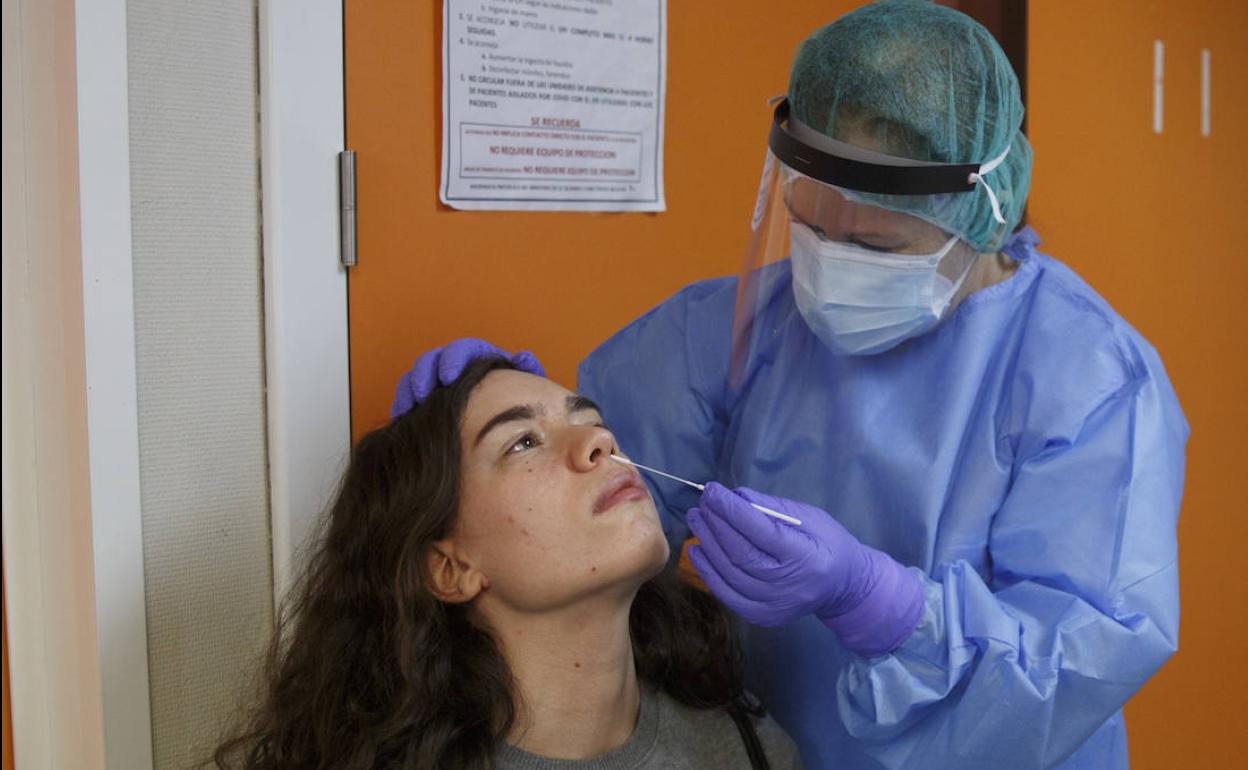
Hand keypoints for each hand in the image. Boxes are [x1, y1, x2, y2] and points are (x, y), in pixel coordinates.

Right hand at [391, 338, 544, 417]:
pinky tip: (402, 416)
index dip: (452, 359)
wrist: (508, 428)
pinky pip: (409, 396)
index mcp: (480, 357)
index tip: (448, 377)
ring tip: (409, 406)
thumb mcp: (528, 387)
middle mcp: (457, 366)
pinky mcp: (428, 400)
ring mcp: (439, 383)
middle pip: (434, 359)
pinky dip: (403, 403)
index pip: (463, 349)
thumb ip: (528, 372)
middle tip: (423, 392)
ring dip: (410, 388)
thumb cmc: (519, 404)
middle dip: (424, 373)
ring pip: (417, 376)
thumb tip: (522, 357)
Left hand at [687, 482, 922, 657]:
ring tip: (697, 519)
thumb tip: (734, 496)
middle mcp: (788, 586)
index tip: (712, 490)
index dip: (732, 510)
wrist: (843, 587)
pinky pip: (726, 593)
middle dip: (716, 523)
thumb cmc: (828, 544)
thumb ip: (771, 507)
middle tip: (702, 503)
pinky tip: (697, 549)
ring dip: (707, 543)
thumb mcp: (810, 517)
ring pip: (729, 572)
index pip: (761, 531)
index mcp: (806, 557)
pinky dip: (708, 571)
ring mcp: (773, 605)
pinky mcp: (761, 616)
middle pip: (741, 552)